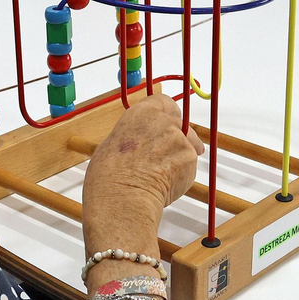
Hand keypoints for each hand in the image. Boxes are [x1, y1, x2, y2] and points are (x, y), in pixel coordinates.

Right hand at [81, 94, 203, 287]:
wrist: (122, 198)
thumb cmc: (109, 177)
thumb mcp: (113, 144)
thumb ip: (134, 136)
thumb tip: (140, 144)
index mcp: (140, 114)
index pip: (162, 101)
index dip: (167, 113)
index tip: (171, 120)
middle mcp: (162, 121)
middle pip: (179, 123)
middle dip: (179, 137)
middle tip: (170, 154)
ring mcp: (178, 139)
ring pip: (186, 146)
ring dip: (179, 158)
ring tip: (159, 176)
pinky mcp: (189, 158)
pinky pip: (189, 165)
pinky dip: (182, 175)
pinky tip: (165, 185)